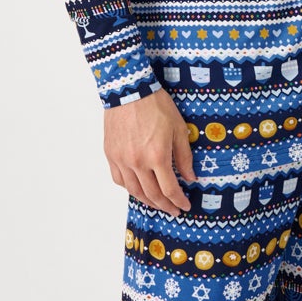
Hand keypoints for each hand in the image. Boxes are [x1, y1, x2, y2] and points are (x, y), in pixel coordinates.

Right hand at [104, 89, 194, 214]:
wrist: (129, 90)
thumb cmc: (156, 106)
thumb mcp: (178, 129)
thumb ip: (184, 157)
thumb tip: (190, 177)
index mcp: (157, 156)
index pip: (170, 189)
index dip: (178, 201)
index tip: (184, 206)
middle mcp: (137, 162)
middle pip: (152, 195)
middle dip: (165, 206)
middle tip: (173, 210)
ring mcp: (122, 160)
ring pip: (134, 191)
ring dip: (147, 201)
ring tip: (157, 204)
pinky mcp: (111, 154)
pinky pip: (119, 179)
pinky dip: (129, 188)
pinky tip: (138, 189)